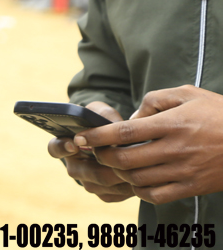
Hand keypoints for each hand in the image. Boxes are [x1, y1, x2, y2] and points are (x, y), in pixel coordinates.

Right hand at [47, 101, 134, 201]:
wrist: (117, 142)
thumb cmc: (104, 123)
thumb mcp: (101, 112)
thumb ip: (102, 114)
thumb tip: (112, 126)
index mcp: (65, 145)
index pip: (55, 148)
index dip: (63, 147)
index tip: (73, 144)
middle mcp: (74, 167)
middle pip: (88, 171)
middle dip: (108, 165)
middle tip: (126, 158)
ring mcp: (88, 183)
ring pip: (104, 185)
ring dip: (122, 176)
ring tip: (140, 166)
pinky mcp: (105, 195)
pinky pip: (116, 194)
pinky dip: (129, 186)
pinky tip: (142, 176)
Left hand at [74, 86, 222, 203]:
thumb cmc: (219, 113)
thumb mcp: (188, 94)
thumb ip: (155, 100)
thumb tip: (132, 116)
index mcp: (172, 123)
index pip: (125, 132)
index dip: (98, 136)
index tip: (81, 137)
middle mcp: (176, 149)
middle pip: (126, 159)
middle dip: (103, 157)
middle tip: (95, 152)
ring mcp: (184, 171)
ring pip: (138, 179)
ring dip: (119, 174)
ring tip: (114, 165)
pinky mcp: (193, 187)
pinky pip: (157, 196)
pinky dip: (140, 190)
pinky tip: (136, 180)